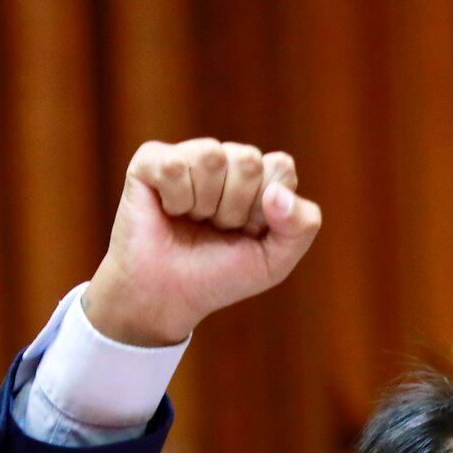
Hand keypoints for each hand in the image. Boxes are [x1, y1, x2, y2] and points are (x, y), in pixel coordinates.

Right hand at [83, 138, 321, 346]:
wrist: (167, 297)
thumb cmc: (220, 275)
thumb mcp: (275, 261)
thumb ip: (301, 227)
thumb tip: (278, 193)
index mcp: (260, 177)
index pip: (280, 167)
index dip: (265, 209)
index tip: (247, 232)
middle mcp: (227, 159)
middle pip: (248, 160)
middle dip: (234, 208)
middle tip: (216, 229)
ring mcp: (189, 155)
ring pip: (211, 157)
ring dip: (203, 205)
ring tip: (192, 221)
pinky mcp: (151, 159)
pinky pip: (175, 166)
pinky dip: (174, 201)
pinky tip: (168, 212)